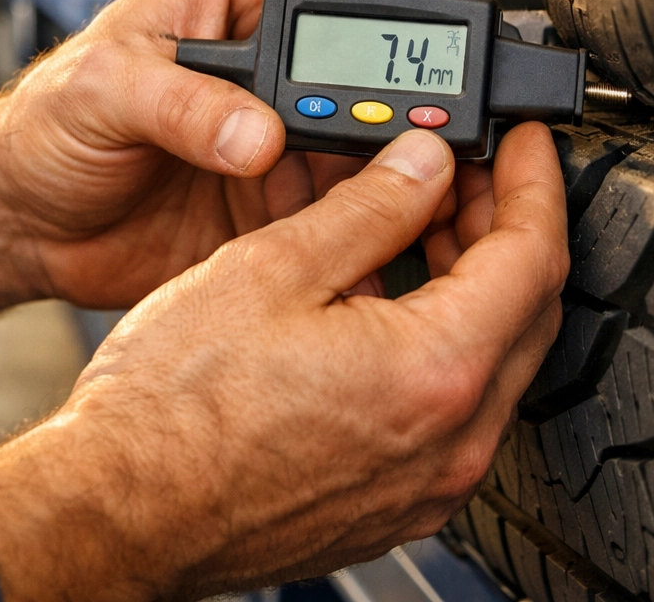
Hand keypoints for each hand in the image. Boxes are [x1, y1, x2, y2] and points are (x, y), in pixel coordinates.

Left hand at [0, 0, 472, 349]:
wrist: (23, 221)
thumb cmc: (45, 126)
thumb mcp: (101, 89)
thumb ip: (180, 104)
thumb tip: (258, 131)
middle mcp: (271, 62)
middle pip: (377, 47)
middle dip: (419, 70)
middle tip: (440, 104)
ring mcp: (282, 133)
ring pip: (378, 131)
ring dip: (408, 151)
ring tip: (425, 172)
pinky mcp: (281, 202)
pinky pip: (352, 204)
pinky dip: (380, 215)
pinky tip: (391, 225)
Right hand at [0, 122, 567, 600]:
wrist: (118, 510)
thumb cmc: (172, 408)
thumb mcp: (270, 270)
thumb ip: (368, 209)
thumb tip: (422, 165)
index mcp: (434, 372)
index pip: (533, 255)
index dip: (536, 182)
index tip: (525, 142)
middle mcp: (451, 442)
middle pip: (527, 311)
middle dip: (507, 228)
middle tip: (468, 174)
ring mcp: (426, 484)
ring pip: (493, 364)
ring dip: (474, 286)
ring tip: (420, 226)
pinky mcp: (394, 506)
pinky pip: (452, 413)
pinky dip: (442, 346)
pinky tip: (387, 306)